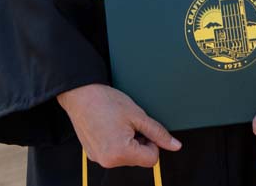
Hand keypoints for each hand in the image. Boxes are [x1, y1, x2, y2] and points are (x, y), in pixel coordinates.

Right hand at [57, 84, 180, 168]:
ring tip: (117, 124)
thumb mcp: (138, 115)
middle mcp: (108, 161)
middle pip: (138, 159)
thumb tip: (175, 145)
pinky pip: (113, 154)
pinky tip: (109, 127)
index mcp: (121, 153)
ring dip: (128, 142)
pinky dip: (115, 143)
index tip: (143, 128)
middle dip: (139, 142)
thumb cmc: (106, 101)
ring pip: (126, 157)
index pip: (152, 159)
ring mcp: (98, 159)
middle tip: (129, 123)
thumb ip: (158, 133)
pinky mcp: (92, 155)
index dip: (152, 142)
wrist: (80, 94)